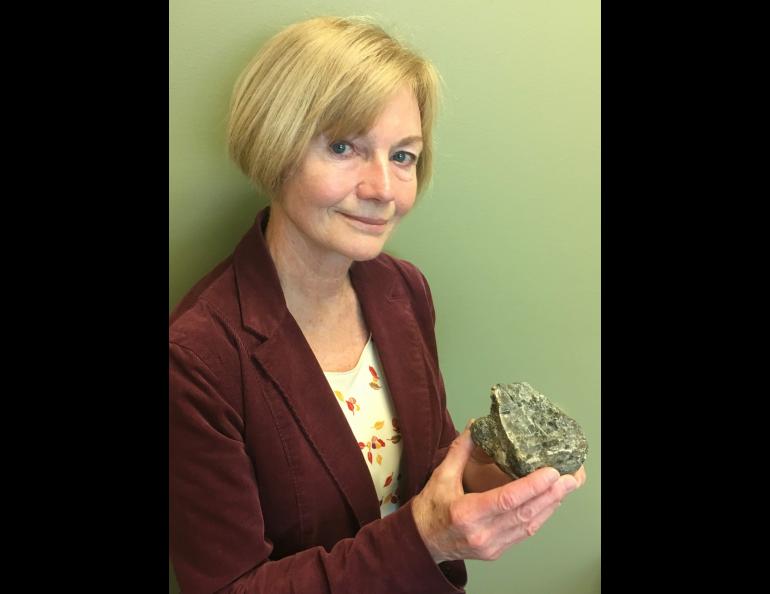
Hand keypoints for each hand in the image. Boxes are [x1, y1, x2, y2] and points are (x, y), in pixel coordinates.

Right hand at [412, 426, 580, 562]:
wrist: (422, 542)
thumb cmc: (430, 509)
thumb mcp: (441, 476)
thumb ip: (460, 451)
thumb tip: (475, 426)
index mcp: (466, 513)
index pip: (506, 499)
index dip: (532, 486)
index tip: (551, 472)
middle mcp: (481, 533)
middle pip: (524, 513)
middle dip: (551, 495)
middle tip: (569, 478)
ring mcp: (490, 545)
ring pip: (528, 526)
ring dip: (549, 506)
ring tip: (565, 488)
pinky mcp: (496, 551)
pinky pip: (523, 534)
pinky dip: (539, 517)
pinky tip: (549, 504)